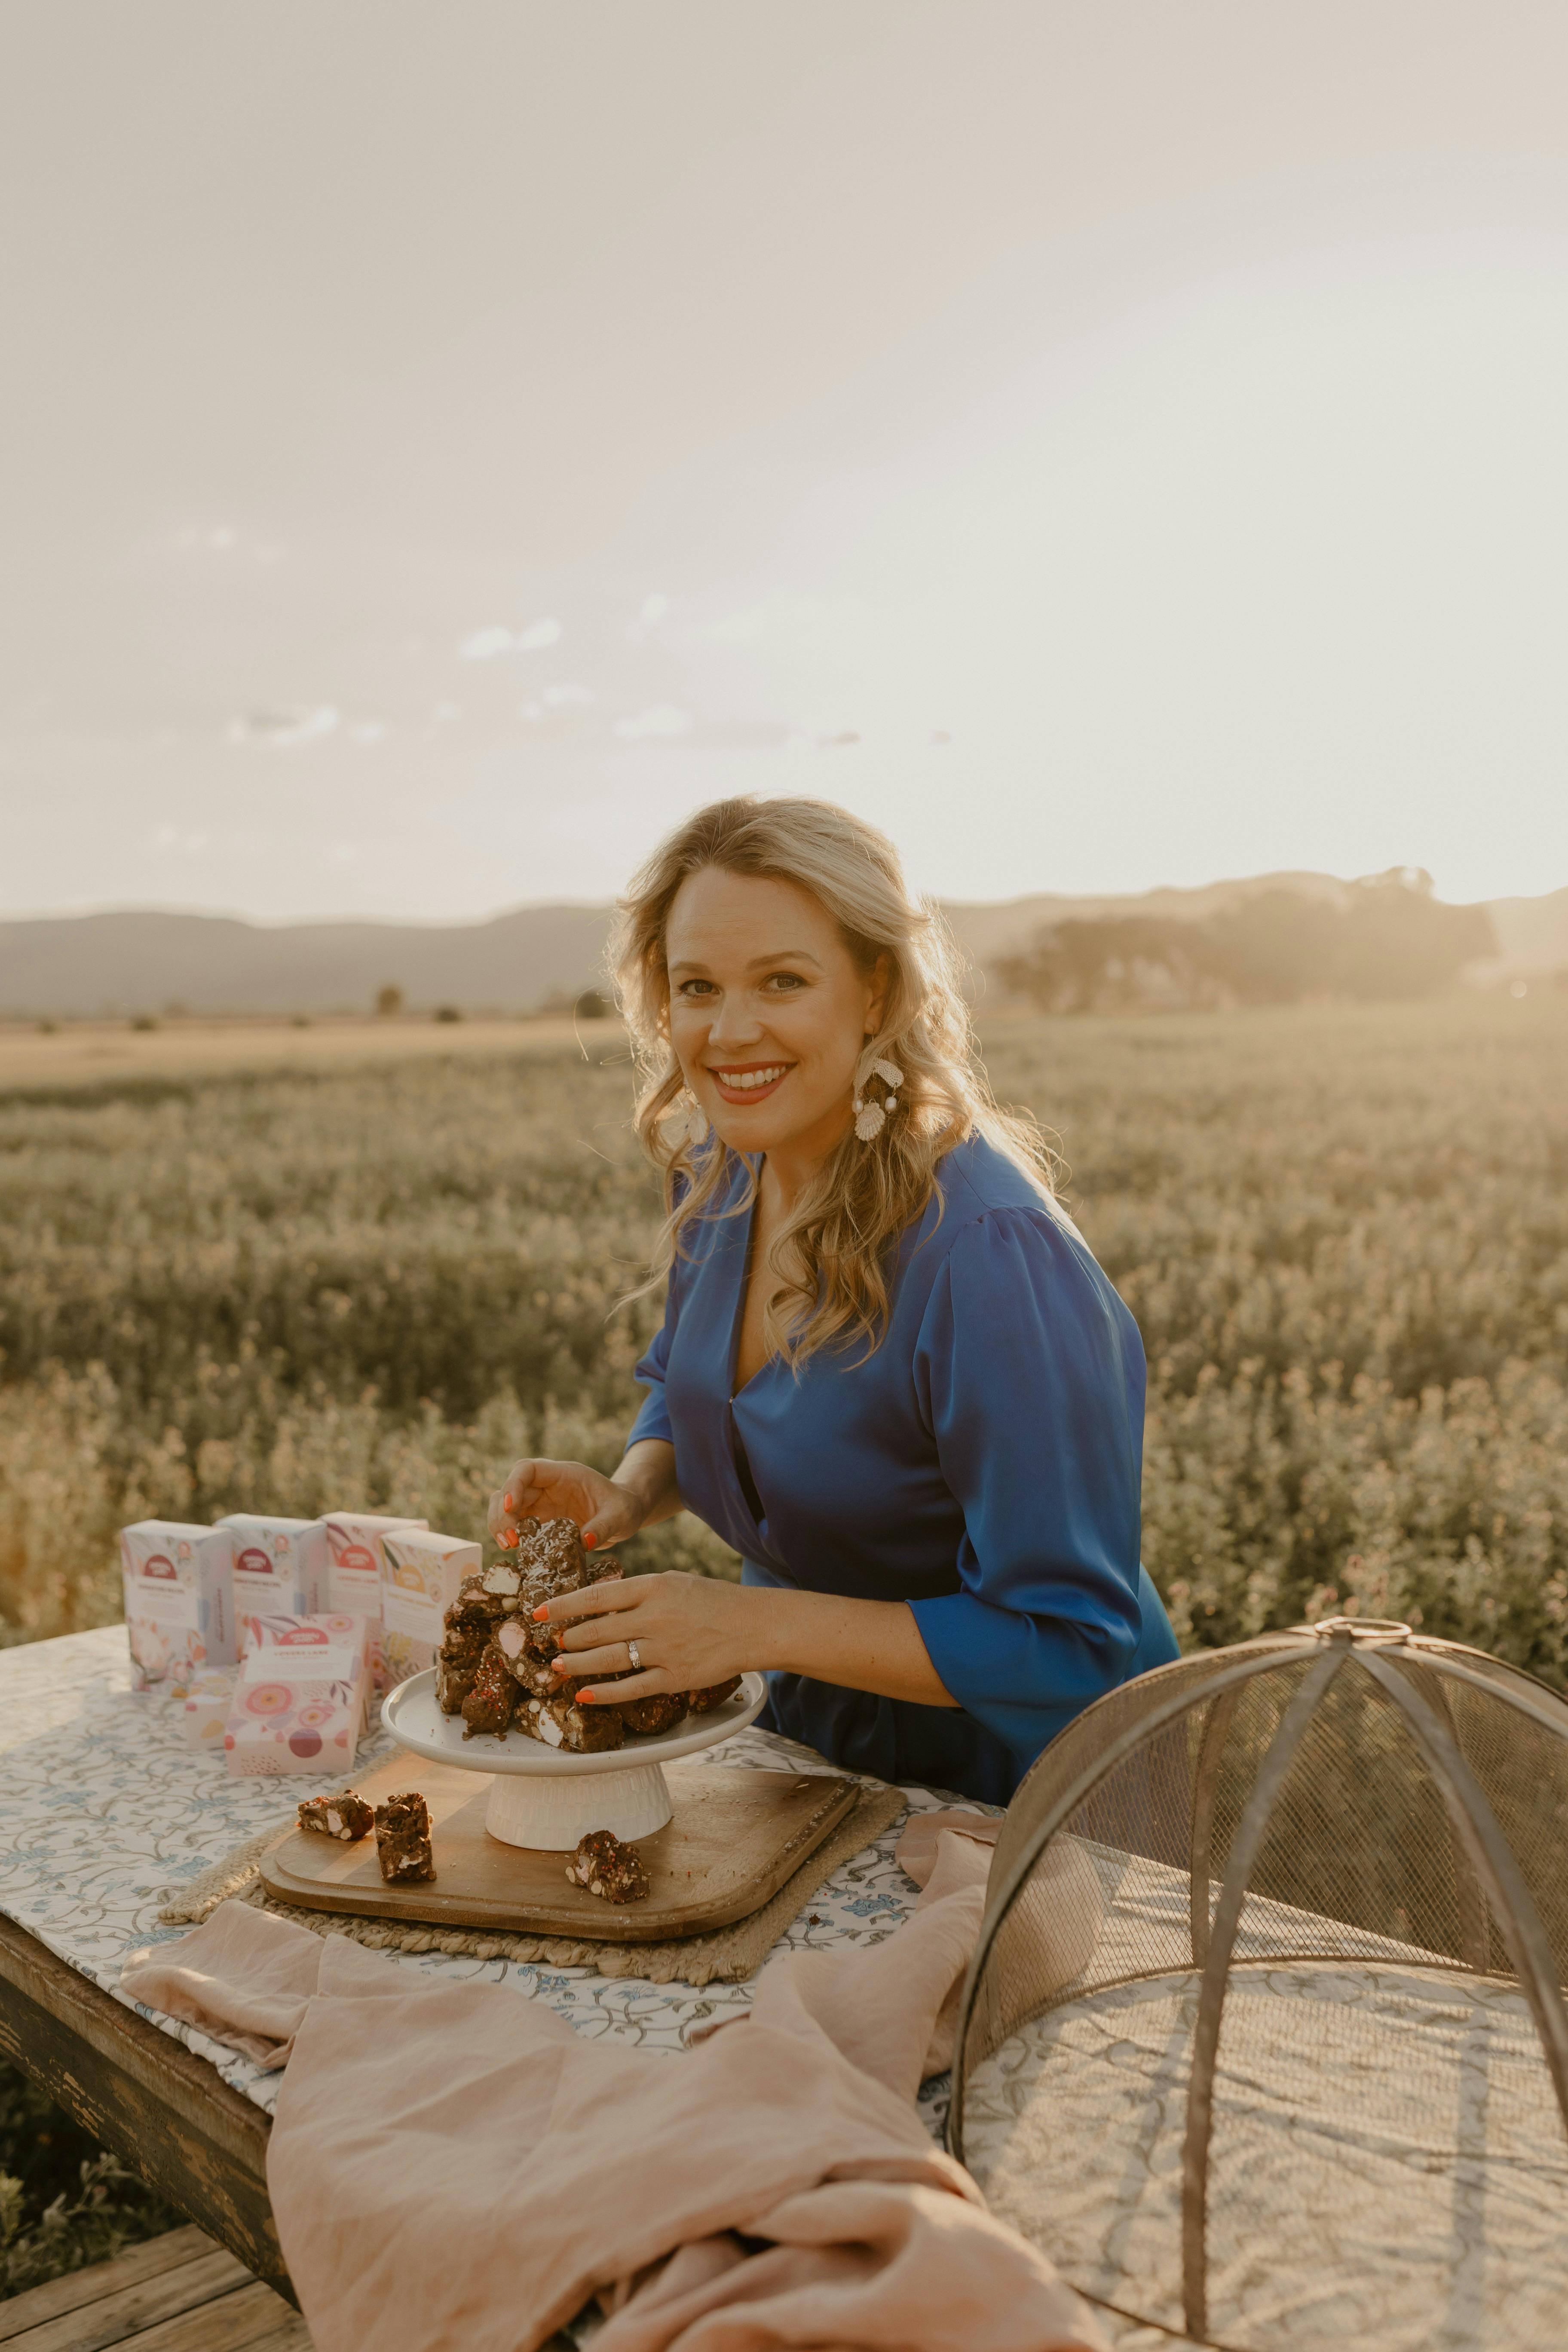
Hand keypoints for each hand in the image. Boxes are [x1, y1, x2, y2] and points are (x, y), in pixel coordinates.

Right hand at [486, 1458, 644, 1552]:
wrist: (625, 1513)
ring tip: (508, 1546)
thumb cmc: (624, 1508)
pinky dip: (510, 1534)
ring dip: (500, 1523)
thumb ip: (604, 1527)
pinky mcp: (541, 1520)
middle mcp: (547, 1486)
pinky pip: (516, 1523)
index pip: (527, 1469)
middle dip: (503, 1513)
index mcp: (564, 1474)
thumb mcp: (620, 1517)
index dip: (513, 1485)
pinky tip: (515, 1550)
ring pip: (506, 1506)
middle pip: (510, 1489)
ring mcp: (542, 1502)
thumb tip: (584, 1542)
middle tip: (510, 1541)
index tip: (511, 1507)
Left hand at [536, 1571, 762, 1705]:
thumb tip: (596, 1604)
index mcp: (653, 1587)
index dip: (563, 1606)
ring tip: (558, 1666)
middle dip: (567, 1639)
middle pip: (597, 1630)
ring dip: (577, 1664)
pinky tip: (584, 1694)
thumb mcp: (672, 1582)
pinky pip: (632, 1688)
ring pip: (609, 1659)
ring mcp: (665, 1650)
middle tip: (551, 1643)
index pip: (597, 1596)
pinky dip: (604, 1693)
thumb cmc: (710, 1600)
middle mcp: (655, 1618)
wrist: (752, 1625)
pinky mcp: (675, 1678)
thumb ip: (637, 1592)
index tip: (539, 1612)